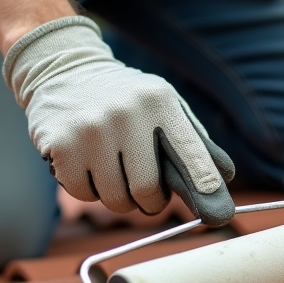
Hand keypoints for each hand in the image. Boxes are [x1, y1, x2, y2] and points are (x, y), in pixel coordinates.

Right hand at [4, 16, 235, 225]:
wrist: (65, 69)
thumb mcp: (163, 104)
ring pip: (113, 198)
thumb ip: (193, 141)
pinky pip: (82, 193)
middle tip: (146, 192)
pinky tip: (87, 165)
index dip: (203, 185)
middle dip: (150, 201)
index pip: (188, 152)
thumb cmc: (126, 98)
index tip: (219, 213)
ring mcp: (90, 129)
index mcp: (159, 101)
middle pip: (146, 190)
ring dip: (118, 198)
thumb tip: (224, 177)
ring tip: (114, 172)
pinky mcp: (59, 143)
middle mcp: (125, 113)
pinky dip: (88, 190)